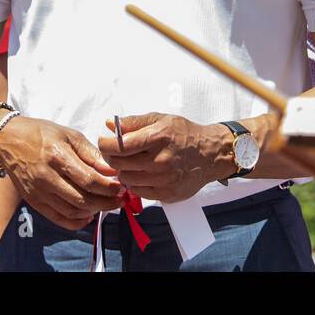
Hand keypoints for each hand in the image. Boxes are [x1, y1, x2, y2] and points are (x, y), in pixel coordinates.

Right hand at [0, 115, 124, 230]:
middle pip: (83, 199)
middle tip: (120, 199)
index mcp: (57, 156)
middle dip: (106, 202)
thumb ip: (91, 153)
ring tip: (107, 204)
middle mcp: (46, 177)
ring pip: (72, 211)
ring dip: (94, 211)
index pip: (89, 179)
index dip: (109, 187)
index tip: (122, 186)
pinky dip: (76, 222)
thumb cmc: (42, 134)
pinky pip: (58, 219)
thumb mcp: (69, 135)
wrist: (8, 141)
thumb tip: (112, 170)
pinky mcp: (33, 201)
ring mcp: (38, 192)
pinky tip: (89, 216)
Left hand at [99, 113, 234, 203]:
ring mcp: (165, 179)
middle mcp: (162, 160)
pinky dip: (135, 183)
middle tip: (114, 153)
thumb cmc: (184, 134)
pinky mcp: (167, 194)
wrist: (211, 154)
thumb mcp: (161, 120)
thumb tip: (109, 125)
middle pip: (120, 164)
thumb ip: (134, 123)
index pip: (121, 146)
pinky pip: (138, 191)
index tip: (103, 142)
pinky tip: (141, 174)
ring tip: (131, 163)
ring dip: (123, 171)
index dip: (106, 145)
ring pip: (127, 179)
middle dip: (112, 158)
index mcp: (159, 137)